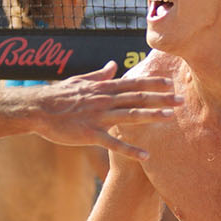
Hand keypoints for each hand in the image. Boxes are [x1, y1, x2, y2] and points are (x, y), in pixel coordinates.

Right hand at [31, 63, 177, 161]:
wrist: (37, 109)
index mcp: (103, 88)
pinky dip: (131, 149)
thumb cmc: (58, 96)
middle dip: (162, 98)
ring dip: (152, 116)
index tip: (171, 82)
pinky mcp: (91, 133)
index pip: (134, 83)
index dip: (154, 83)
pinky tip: (146, 155)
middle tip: (182, 100)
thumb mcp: (80, 81)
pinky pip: (114, 143)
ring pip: (130, 115)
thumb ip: (99, 75)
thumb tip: (113, 65)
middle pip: (138, 98)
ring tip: (171, 118)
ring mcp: (98, 116)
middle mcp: (104, 100)